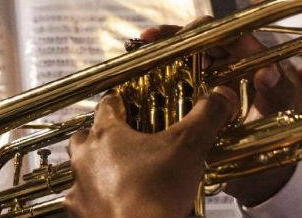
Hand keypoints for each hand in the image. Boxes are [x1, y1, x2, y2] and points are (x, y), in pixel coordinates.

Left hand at [64, 88, 237, 217]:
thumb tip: (221, 96)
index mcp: (106, 135)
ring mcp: (80, 188)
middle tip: (125, 142)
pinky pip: (83, 201)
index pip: (107, 105)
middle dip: (102, 137)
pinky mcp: (81, 214)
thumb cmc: (154, 194)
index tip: (130, 104)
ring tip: (123, 174)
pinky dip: (96, 200)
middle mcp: (86, 159)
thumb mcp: (189, 147)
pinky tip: (117, 202)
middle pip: (86, 137)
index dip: (121, 102)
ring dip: (97, 169)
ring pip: (81, 169)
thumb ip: (206, 116)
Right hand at [140, 18, 301, 206]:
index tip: (181, 33)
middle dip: (172, 37)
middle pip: (198, 41)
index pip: (226, 33)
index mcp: (254, 58)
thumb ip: (279, 91)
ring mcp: (214, 81)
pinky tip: (140, 79)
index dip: (202, 29)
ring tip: (139, 55)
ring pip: (184, 60)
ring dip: (162, 55)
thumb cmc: (286, 137)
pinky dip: (161, 79)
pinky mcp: (200, 99)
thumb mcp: (285, 113)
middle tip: (147, 41)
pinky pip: (178, 84)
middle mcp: (232, 64)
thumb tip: (269, 70)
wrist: (269, 173)